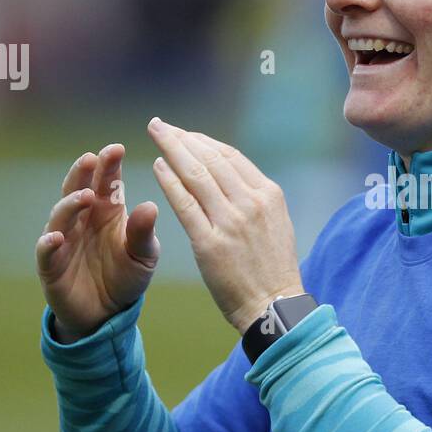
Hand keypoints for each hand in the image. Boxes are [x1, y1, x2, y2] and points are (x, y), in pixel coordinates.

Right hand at [35, 144, 160, 342]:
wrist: (107, 314)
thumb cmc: (126, 276)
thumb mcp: (143, 255)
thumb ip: (143, 232)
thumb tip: (150, 205)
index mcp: (107, 212)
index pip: (106, 183)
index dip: (108, 165)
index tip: (116, 148)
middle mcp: (82, 220)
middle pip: (78, 190)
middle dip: (83, 173)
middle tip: (92, 159)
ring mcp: (64, 240)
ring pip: (61, 216)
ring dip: (71, 204)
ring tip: (85, 196)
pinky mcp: (51, 266)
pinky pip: (46, 252)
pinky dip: (49, 243)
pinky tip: (56, 236)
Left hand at [147, 117, 303, 333]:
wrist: (274, 305)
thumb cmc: (273, 267)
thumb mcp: (276, 223)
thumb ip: (254, 198)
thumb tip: (228, 174)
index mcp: (268, 195)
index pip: (230, 157)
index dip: (203, 142)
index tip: (185, 134)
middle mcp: (251, 203)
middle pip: (210, 159)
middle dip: (182, 138)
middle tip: (160, 125)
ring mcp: (230, 222)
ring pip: (195, 175)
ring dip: (172, 151)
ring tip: (155, 136)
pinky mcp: (210, 243)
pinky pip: (184, 204)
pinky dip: (169, 181)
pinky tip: (158, 167)